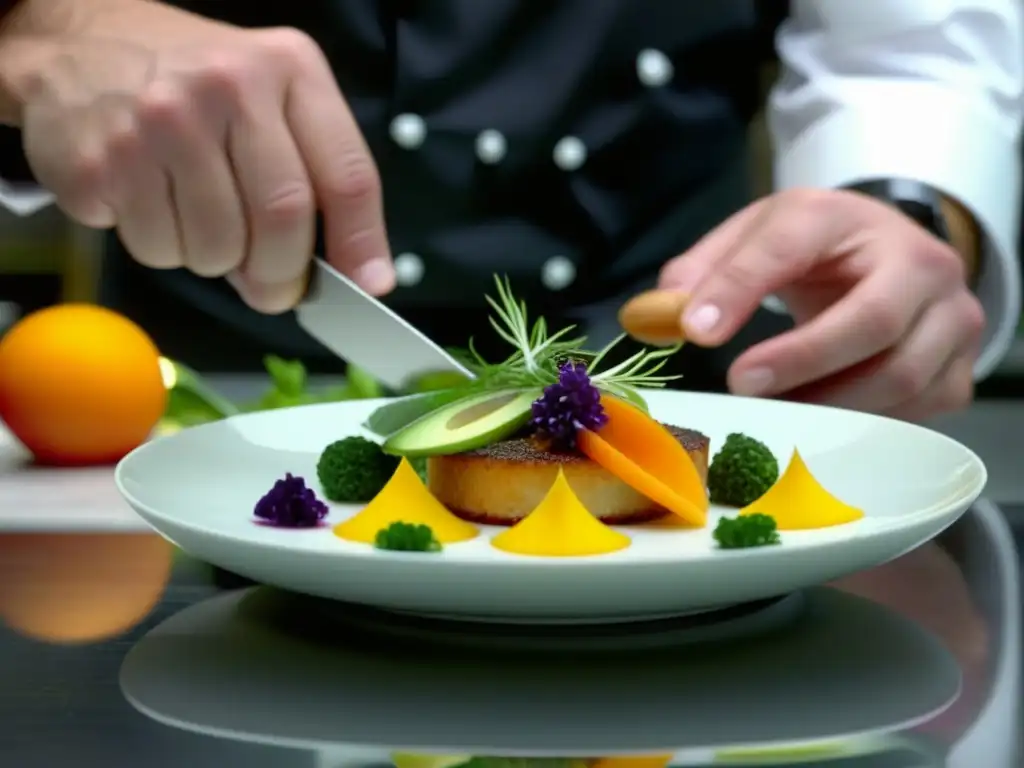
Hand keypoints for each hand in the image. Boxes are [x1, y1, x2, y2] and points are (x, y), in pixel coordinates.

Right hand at [19, 5, 394, 311]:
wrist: (79, 45)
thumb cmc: (195, 84)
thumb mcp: (270, 96)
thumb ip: (315, 173)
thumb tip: (356, 276)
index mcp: (287, 69)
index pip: (347, 174)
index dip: (361, 242)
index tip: (367, 285)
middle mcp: (228, 87)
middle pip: (283, 219)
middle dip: (283, 275)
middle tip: (273, 289)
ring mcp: (161, 122)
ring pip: (218, 248)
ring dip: (216, 261)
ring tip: (200, 222)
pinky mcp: (105, 162)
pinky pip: (159, 249)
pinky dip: (164, 249)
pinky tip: (153, 204)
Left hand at [659, 189, 983, 420]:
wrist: (887, 258)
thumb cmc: (814, 252)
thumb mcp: (757, 239)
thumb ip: (704, 272)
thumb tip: (657, 317)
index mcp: (846, 217)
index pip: (792, 244)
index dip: (742, 288)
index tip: (697, 332)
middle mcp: (918, 261)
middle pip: (873, 320)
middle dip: (800, 361)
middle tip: (740, 385)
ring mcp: (953, 317)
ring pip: (900, 377)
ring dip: (828, 404)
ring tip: (778, 410)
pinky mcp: (961, 368)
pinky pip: (917, 412)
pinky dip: (865, 425)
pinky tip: (823, 420)